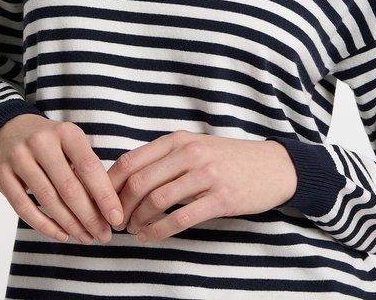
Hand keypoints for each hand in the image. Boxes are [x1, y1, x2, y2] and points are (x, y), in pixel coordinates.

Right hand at [0, 114, 123, 243]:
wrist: (7, 128)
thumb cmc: (49, 141)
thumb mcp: (69, 142)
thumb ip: (85, 167)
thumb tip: (106, 206)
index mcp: (66, 132)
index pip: (89, 167)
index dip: (105, 195)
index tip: (116, 218)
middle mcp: (42, 142)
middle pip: (69, 187)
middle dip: (89, 216)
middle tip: (103, 235)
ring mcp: (19, 158)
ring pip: (48, 199)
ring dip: (70, 224)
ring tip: (86, 237)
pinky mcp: (1, 175)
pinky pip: (23, 207)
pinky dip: (44, 225)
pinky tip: (61, 234)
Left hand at [107, 130, 297, 242]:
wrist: (272, 166)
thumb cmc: (227, 159)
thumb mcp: (194, 147)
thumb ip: (164, 158)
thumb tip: (124, 178)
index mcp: (178, 139)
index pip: (130, 160)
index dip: (110, 184)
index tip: (103, 202)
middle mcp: (189, 152)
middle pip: (139, 181)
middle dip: (120, 206)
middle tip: (116, 222)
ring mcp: (206, 174)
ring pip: (157, 199)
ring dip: (138, 220)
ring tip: (133, 231)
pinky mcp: (221, 198)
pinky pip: (181, 218)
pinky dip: (159, 231)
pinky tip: (151, 236)